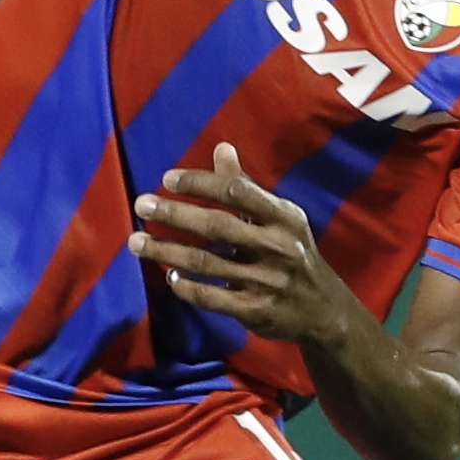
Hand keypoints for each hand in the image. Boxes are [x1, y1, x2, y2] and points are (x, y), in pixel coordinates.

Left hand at [129, 144, 353, 345]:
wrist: (323, 310)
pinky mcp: (256, 311)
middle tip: (140, 204)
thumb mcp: (280, 219)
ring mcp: (267, 281)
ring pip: (205, 263)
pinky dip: (185, 286)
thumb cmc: (292, 253)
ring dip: (165, 252)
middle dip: (174, 214)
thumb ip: (246, 187)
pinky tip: (168, 275)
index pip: (238, 193)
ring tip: (136, 242)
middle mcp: (278, 246)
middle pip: (216, 227)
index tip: (166, 178)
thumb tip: (221, 148)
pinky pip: (210, 297)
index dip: (200, 184)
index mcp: (285, 217)